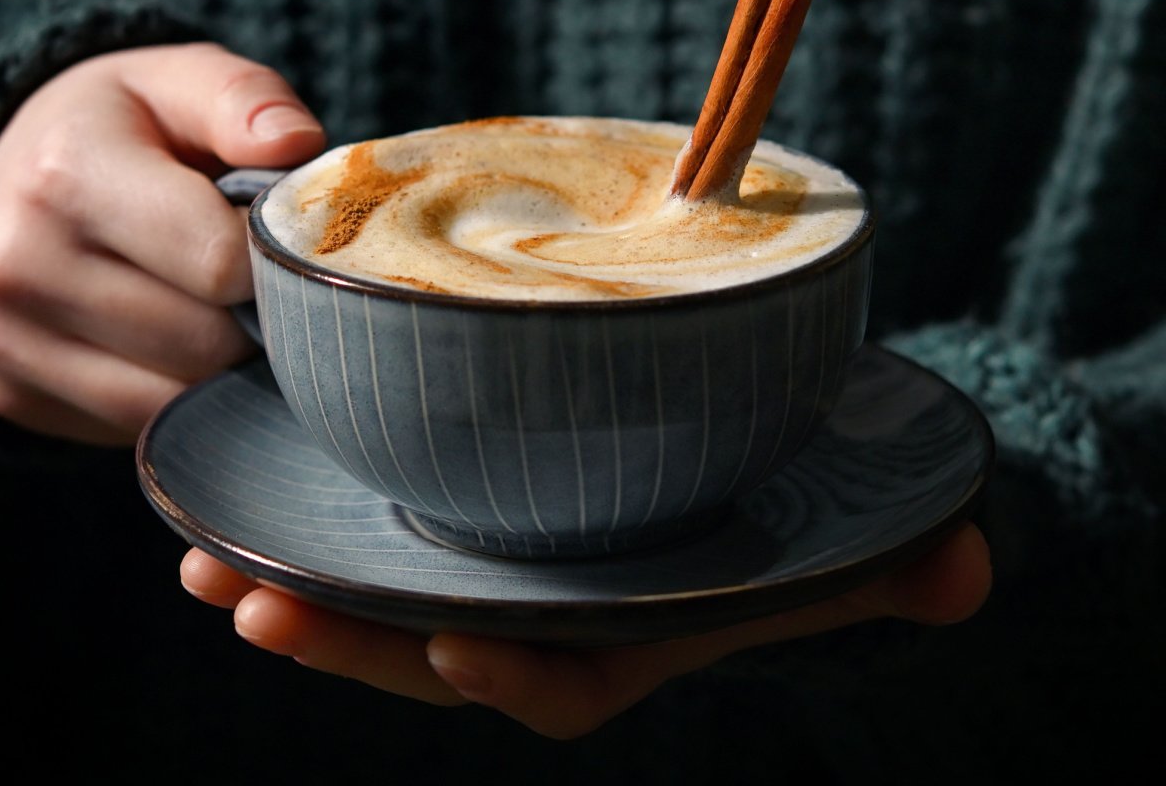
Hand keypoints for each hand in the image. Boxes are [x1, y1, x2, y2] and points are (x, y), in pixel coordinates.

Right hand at [0, 43, 325, 443]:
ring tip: (224, 308)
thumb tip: (296, 145)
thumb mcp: (189, 82)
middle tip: (260, 280)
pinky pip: (137, 425)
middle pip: (202, 342)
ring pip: (174, 398)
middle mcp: (16, 261)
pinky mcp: (6, 391)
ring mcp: (0, 336)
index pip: (218, 262)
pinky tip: (178, 342)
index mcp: (67, 173)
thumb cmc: (134, 126)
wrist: (26, 169)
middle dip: (254, 318)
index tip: (277, 237)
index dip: (272, 258)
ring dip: (223, 366)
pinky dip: (179, 397)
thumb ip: (248, 101)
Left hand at [180, 522, 990, 738]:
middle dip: (346, 641)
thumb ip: (894, 566)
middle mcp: (542, 614)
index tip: (449, 644)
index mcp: (622, 637)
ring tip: (205, 562)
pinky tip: (240, 489)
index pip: (561, 682)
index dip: (508, 675)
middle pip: (433, 650)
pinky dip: (307, 522)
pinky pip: (374, 533)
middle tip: (253, 600)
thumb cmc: (783, 525)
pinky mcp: (462, 514)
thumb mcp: (843, 542)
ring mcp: (493, 568)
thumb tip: (966, 571)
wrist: (734, 493)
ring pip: (383, 600)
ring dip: (294, 584)